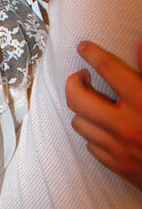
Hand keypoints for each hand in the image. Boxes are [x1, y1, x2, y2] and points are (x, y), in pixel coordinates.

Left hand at [65, 40, 141, 189]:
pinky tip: (102, 126)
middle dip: (74, 82)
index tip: (83, 47)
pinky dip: (93, 133)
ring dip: (81, 108)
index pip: (108, 68)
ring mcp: (118, 148)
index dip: (92, 53)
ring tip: (91, 101)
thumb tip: (140, 42)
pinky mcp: (117, 166)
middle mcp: (125, 124)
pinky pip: (90, 145)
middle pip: (77, 98)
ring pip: (78, 122)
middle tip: (82, 76)